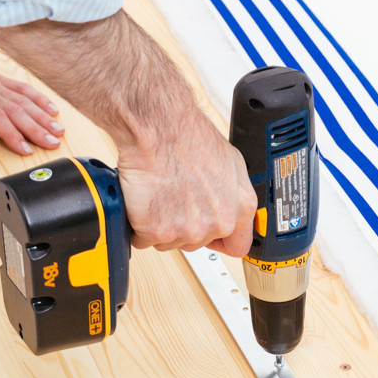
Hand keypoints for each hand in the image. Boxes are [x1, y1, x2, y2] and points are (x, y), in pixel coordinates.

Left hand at [0, 54, 64, 154]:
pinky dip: (38, 98)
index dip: (13, 134)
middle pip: (16, 111)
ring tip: (58, 130)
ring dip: (42, 116)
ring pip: (22, 100)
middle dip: (36, 128)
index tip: (26, 149)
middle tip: (52, 142)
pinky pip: (22, 88)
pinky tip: (52, 109)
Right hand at [117, 109, 256, 256]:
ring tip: (160, 196)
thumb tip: (229, 204)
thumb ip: (234, 193)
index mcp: (238, 209)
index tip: (211, 237)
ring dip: (160, 225)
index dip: (221, 241)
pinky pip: (143, 239)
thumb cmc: (189, 138)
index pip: (237, 247)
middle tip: (175, 200)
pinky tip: (144, 201)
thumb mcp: (231, 162)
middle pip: (197, 243)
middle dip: (184, 227)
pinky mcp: (156, 231)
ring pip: (169, 242)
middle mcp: (215, 223)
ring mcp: (186, 230)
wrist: (158, 130)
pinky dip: (139, 224)